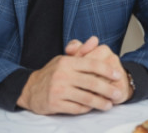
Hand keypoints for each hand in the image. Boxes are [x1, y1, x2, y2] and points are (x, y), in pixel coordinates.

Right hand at [17, 37, 131, 114]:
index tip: (117, 75)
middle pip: (92, 83)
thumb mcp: (65, 58)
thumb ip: (82, 51)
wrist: (30, 89)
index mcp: (68, 62)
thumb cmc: (52, 72)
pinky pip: (76, 108)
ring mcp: (58, 90)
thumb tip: (95, 39)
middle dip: (108, 89)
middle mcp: (63, 75)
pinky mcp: (54, 104)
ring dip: (100, 102)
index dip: (107, 70)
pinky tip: (93, 108)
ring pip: (85, 98)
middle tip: (118, 93)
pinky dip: (86, 108)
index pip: (92, 64)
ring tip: (109, 104)